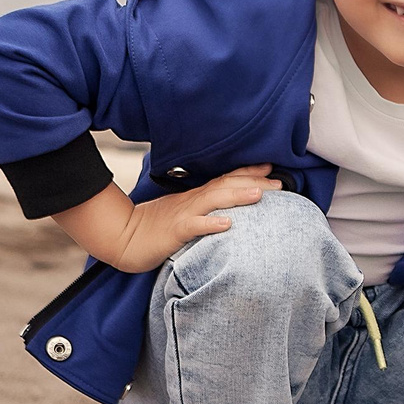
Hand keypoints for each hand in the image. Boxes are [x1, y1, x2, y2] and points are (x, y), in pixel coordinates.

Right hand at [51, 166, 281, 272]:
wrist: (122, 236)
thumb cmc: (154, 227)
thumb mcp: (184, 213)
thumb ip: (205, 209)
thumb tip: (229, 211)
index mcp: (196, 197)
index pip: (226, 179)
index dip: (249, 172)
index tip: (272, 167)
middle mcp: (193, 200)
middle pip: (226, 185)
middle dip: (254, 182)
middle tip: (280, 183)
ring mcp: (184, 214)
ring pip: (214, 200)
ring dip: (238, 196)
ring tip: (260, 194)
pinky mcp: (174, 231)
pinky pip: (194, 226)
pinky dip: (211, 223)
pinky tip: (228, 225)